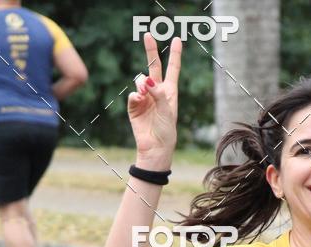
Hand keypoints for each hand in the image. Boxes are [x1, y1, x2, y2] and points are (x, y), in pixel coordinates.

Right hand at [128, 33, 181, 169]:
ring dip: (143, 85)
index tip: (177, 39)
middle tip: (148, 35)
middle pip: (153, 67)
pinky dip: (135, 97)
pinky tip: (138, 101)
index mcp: (169, 92)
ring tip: (145, 94)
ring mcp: (145, 98)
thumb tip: (146, 81)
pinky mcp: (134, 107)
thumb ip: (158, 94)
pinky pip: (133, 95)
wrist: (155, 148)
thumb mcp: (167, 111)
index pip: (172, 69)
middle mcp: (157, 92)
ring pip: (141, 81)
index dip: (175, 55)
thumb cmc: (166, 131)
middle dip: (151, 51)